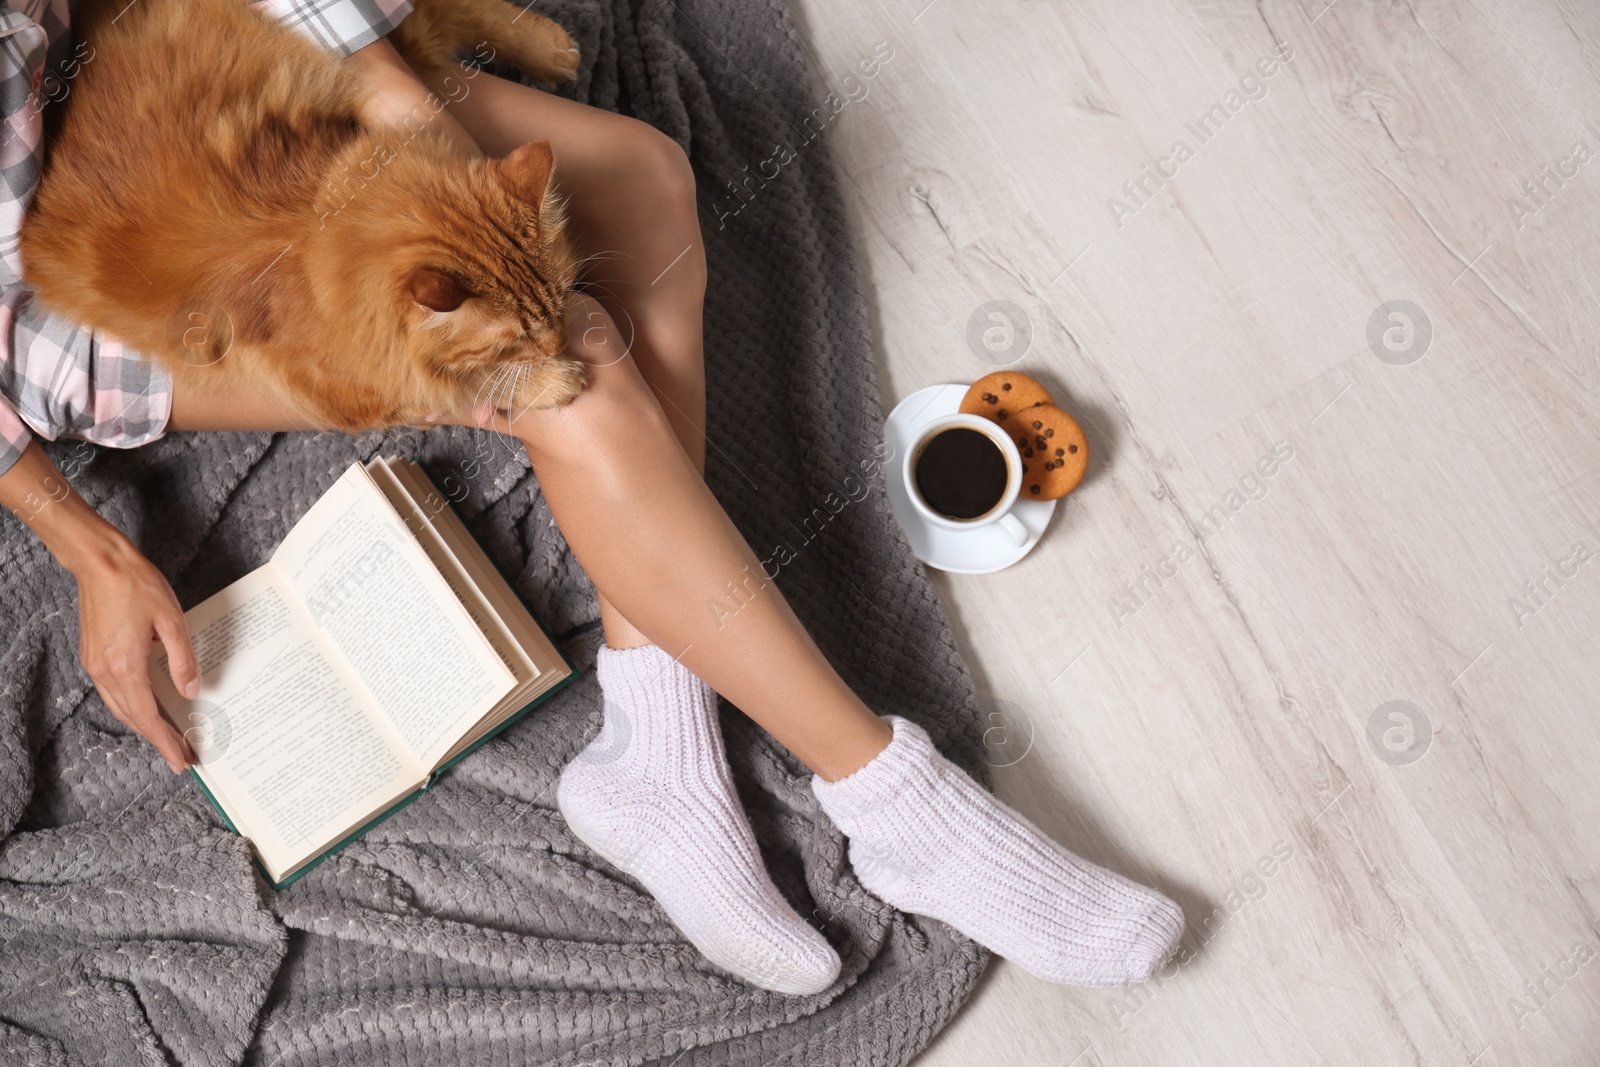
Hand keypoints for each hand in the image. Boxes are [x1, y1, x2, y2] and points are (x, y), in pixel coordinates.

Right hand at [0, 441, 198, 772]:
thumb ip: (182, 660)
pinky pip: (113, 693)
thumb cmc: (137, 586)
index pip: (148, 716)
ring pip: (120, 707)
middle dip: (157, 740)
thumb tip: (191, 691)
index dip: (166, 741)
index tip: (182, 759)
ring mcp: (95, 664)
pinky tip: (147, 709)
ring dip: (143, 726)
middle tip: (181, 758)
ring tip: (168, 739)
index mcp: (125, 665)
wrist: (100, 563)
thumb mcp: (172, 621)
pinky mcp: (93, 655)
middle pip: (132, 718)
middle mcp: (105, 671)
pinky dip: (131, 707)